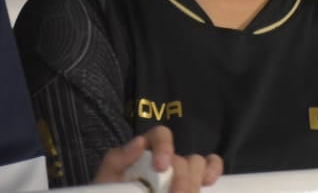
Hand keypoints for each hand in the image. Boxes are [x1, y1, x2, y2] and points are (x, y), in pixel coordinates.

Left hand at [93, 126, 222, 192]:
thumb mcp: (105, 181)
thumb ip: (116, 162)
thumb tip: (138, 143)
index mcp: (143, 152)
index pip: (160, 135)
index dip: (165, 147)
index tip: (162, 167)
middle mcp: (165, 158)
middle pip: (182, 157)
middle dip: (181, 178)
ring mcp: (180, 171)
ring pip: (198, 164)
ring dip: (194, 181)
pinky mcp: (192, 182)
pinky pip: (210, 168)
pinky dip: (212, 171)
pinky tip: (208, 183)